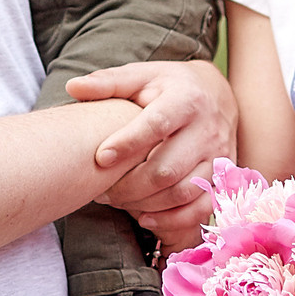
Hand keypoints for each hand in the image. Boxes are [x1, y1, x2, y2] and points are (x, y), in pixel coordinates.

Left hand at [69, 61, 234, 237]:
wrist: (217, 93)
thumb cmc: (169, 86)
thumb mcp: (143, 76)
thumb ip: (109, 82)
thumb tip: (73, 88)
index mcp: (185, 100)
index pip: (157, 124)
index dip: (128, 143)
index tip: (100, 157)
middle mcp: (207, 130)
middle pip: (167, 168)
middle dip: (130, 185)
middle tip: (102, 190)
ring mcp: (218, 157)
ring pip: (183, 192)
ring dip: (146, 204)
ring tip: (117, 201)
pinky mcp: (222, 177)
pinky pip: (201, 207)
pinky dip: (173, 219)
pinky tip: (145, 218)